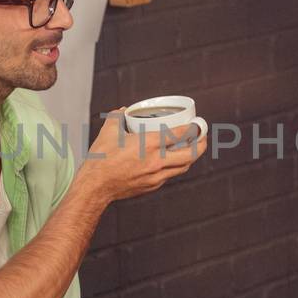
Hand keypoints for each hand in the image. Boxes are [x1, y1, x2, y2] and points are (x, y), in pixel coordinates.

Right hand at [78, 109, 203, 203]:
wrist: (96, 186)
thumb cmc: (101, 159)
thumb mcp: (109, 131)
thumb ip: (117, 117)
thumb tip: (123, 110)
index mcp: (149, 144)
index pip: (180, 134)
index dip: (193, 128)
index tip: (197, 123)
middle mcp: (157, 161)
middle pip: (190, 154)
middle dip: (201, 144)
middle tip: (202, 136)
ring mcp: (156, 176)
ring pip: (183, 167)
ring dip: (190, 157)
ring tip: (191, 148)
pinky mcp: (152, 186)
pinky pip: (170, 175)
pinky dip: (174, 167)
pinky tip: (171, 161)